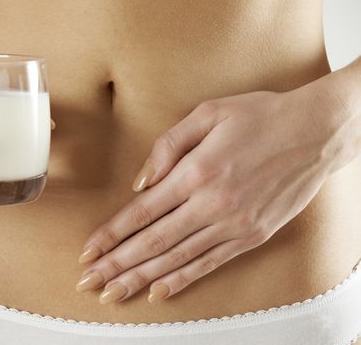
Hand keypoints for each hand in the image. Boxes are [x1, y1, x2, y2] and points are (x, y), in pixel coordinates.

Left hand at [75, 83, 341, 303]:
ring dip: (141, 278)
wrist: (316, 131)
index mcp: (197, 171)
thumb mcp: (208, 113)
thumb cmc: (260, 117)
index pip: (142, 211)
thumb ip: (168, 145)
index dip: (112, 234)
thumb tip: (140, 181)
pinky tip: (159, 291)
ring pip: (177, 258)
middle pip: (153, 242)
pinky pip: (210, 263)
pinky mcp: (252, 236)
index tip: (89, 250)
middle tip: (89, 281)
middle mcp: (212, 203)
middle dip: (116, 264)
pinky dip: (182, 280)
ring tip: (113, 292)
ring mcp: (234, 224)